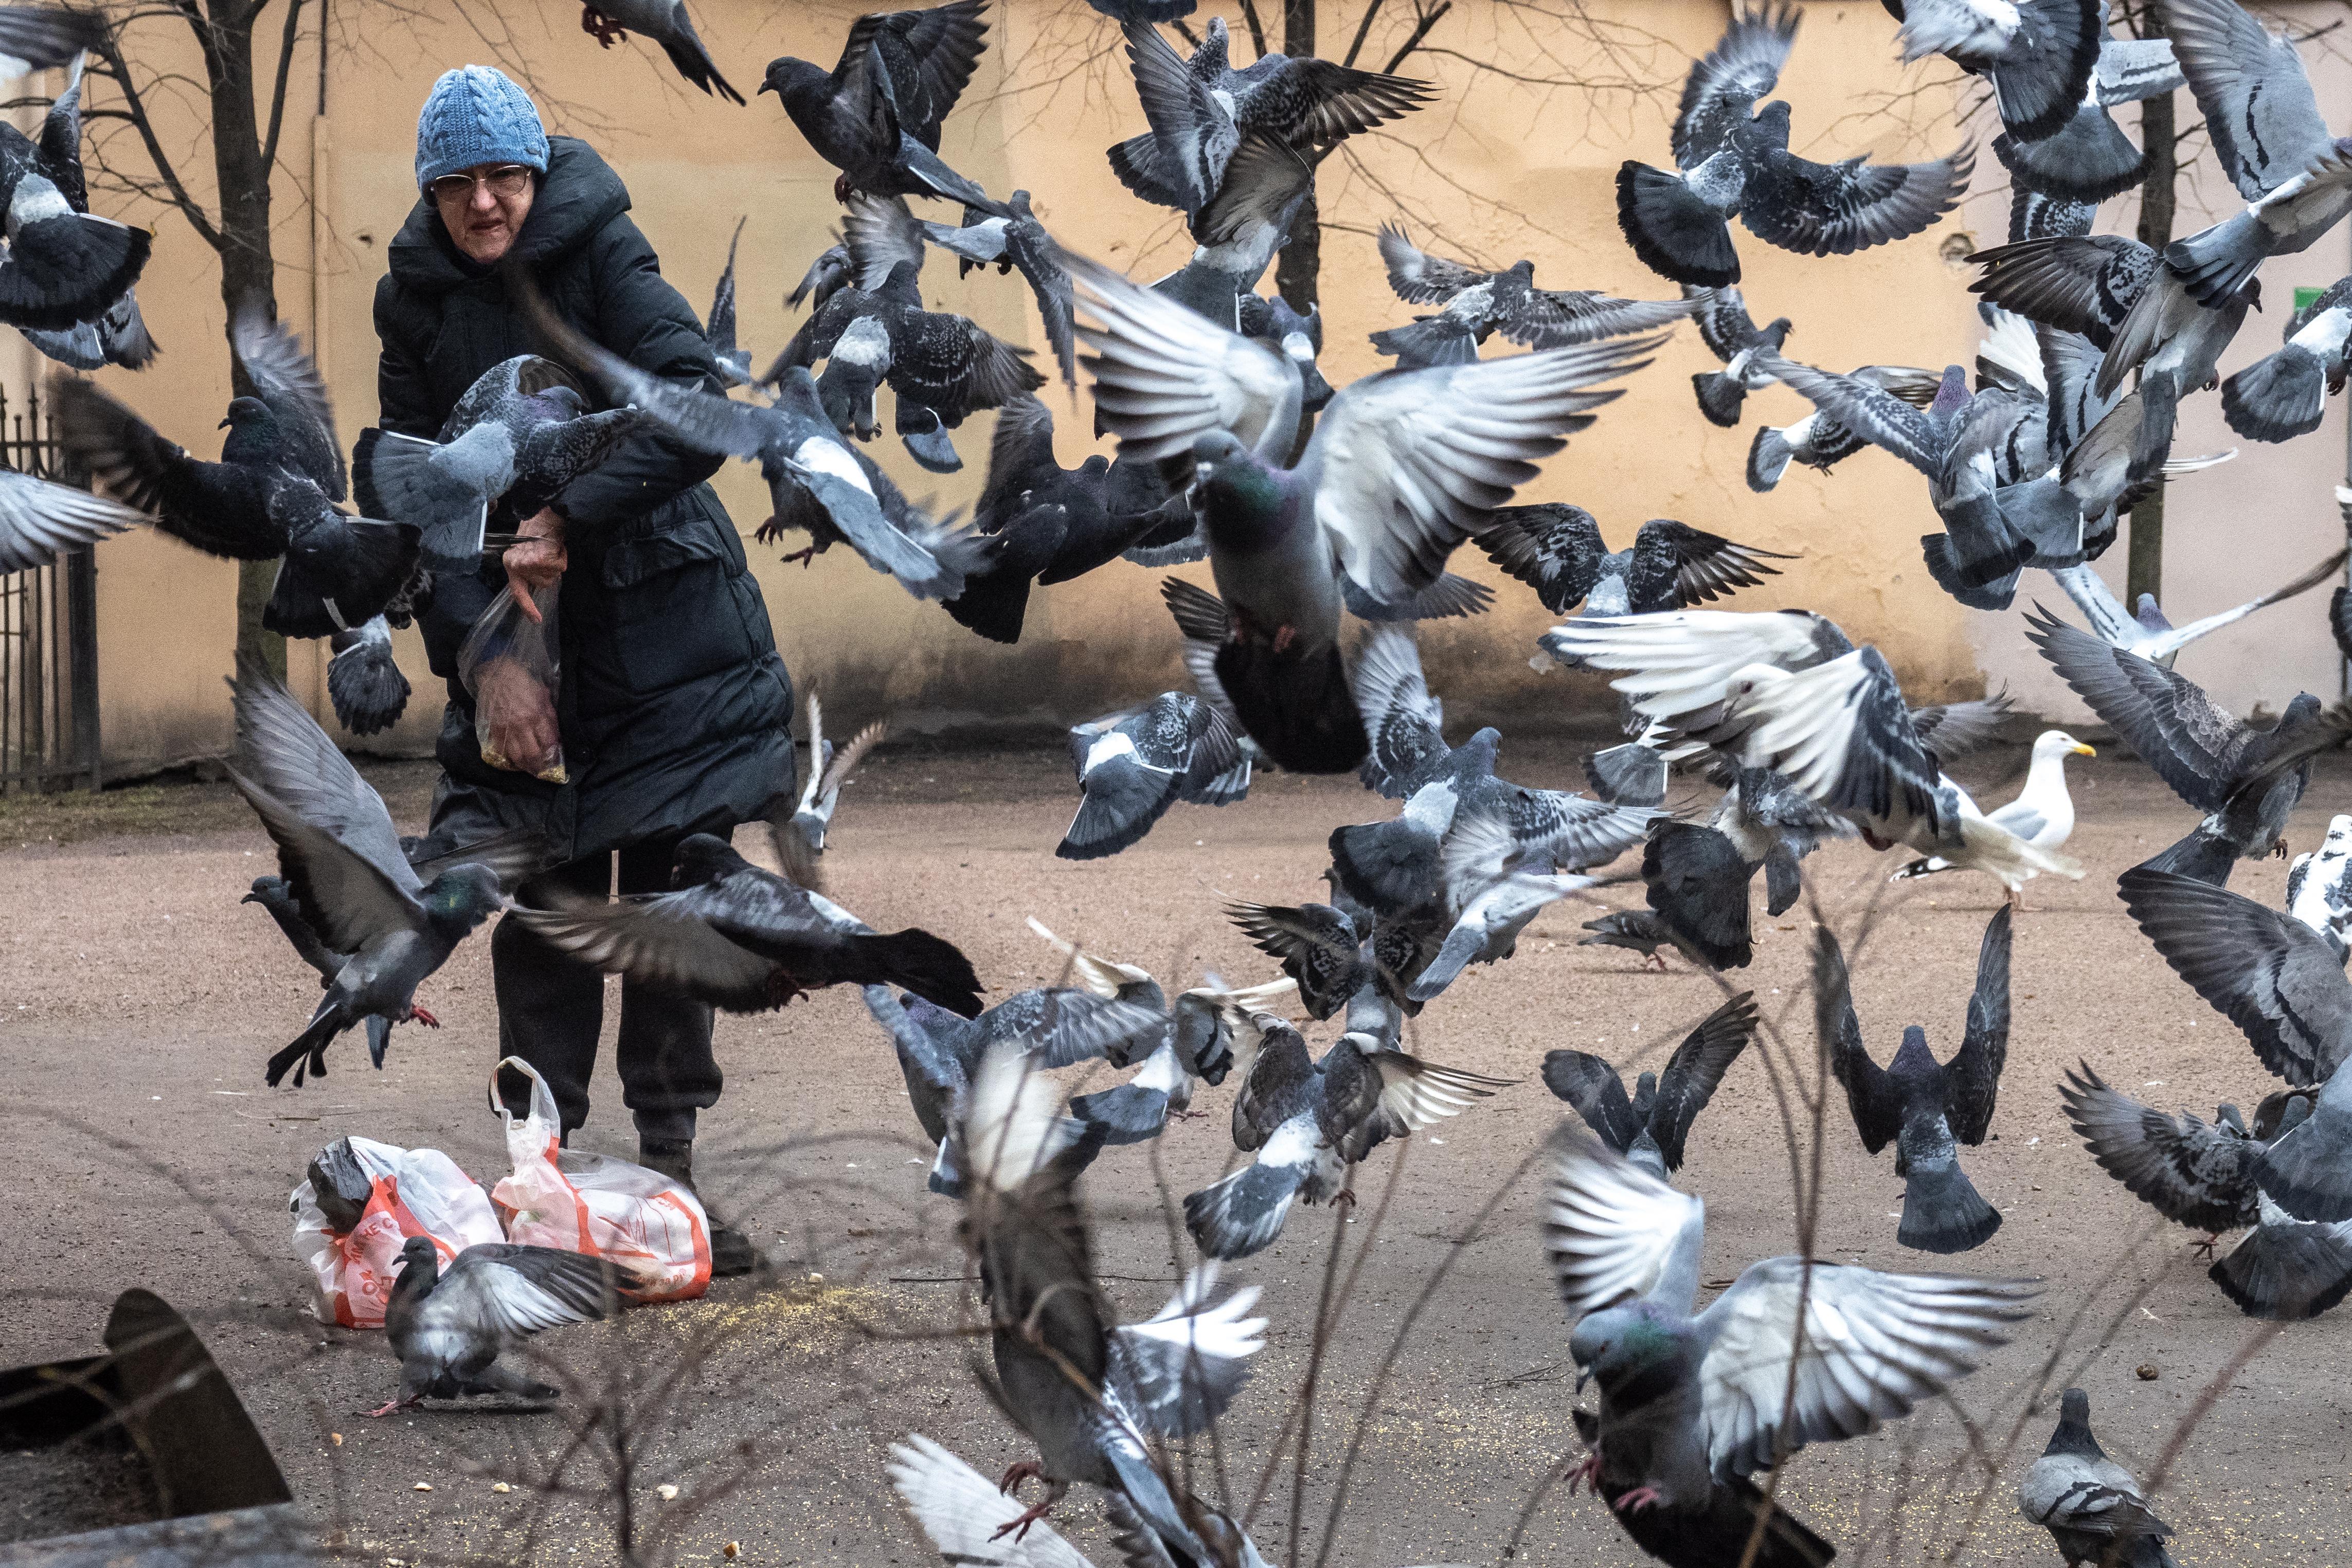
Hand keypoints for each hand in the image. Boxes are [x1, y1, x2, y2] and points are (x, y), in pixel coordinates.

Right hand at [475, 656, 559, 777]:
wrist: (497, 673)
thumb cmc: (523, 682)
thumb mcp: (544, 696)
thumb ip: (550, 717)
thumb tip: (555, 737)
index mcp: (538, 715)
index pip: (549, 745)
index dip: (554, 757)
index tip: (556, 763)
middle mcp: (522, 726)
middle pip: (533, 756)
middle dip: (540, 768)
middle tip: (543, 772)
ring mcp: (506, 729)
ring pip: (517, 758)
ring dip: (525, 767)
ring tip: (530, 769)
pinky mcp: (493, 730)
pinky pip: (500, 752)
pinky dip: (508, 760)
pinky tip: (514, 762)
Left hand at [505, 507, 566, 622]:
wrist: (544, 511)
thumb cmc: (538, 528)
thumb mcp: (528, 549)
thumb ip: (531, 567)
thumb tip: (545, 579)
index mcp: (511, 563)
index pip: (518, 592)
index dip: (527, 607)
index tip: (536, 620)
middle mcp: (516, 565)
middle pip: (542, 584)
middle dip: (550, 571)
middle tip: (550, 553)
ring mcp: (527, 564)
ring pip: (551, 577)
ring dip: (556, 564)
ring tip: (552, 548)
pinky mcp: (539, 561)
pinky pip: (559, 568)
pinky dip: (562, 558)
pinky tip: (557, 546)